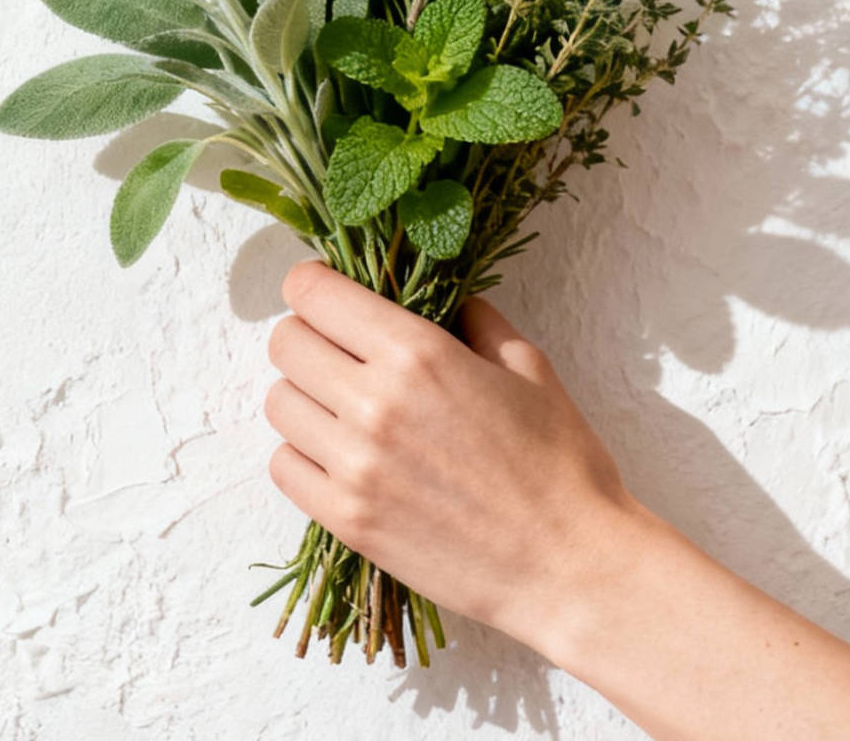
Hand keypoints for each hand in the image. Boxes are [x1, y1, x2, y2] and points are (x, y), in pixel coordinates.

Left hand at [263, 259, 635, 643]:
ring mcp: (354, 466)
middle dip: (307, 335)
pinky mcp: (346, 520)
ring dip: (304, 395)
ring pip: (279, 403)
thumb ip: (476, 318)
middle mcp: (374, 403)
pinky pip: (283, 467)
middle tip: (339, 349)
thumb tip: (443, 297)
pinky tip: (340, 454)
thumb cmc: (560, 461)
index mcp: (418, 353)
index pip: (315, 295)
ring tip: (342, 405)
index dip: (312, 284)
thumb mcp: (529, 366)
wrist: (570, 565)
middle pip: (286, 344)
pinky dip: (303, 453)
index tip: (322, 291)